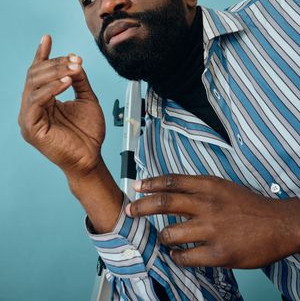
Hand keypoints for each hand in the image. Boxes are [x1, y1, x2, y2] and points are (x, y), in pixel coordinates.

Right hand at [18, 35, 104, 177]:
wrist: (92, 157)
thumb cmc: (88, 133)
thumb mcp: (86, 98)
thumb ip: (79, 80)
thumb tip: (74, 61)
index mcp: (43, 100)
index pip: (38, 73)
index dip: (42, 55)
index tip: (47, 38)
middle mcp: (33, 107)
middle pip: (35, 75)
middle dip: (56, 63)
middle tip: (76, 59)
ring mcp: (29, 118)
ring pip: (34, 84)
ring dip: (55, 72)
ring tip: (74, 69)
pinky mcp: (30, 128)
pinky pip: (36, 101)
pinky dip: (51, 88)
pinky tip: (66, 82)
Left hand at [126, 174, 299, 267]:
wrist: (279, 224)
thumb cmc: (249, 206)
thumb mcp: (224, 188)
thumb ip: (199, 190)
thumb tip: (172, 193)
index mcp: (209, 186)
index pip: (172, 181)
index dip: (151, 183)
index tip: (137, 186)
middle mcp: (207, 205)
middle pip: (165, 203)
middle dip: (142, 207)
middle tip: (130, 211)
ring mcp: (212, 229)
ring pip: (171, 234)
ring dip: (162, 238)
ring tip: (161, 239)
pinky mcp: (218, 253)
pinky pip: (186, 258)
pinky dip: (177, 257)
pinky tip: (177, 256)